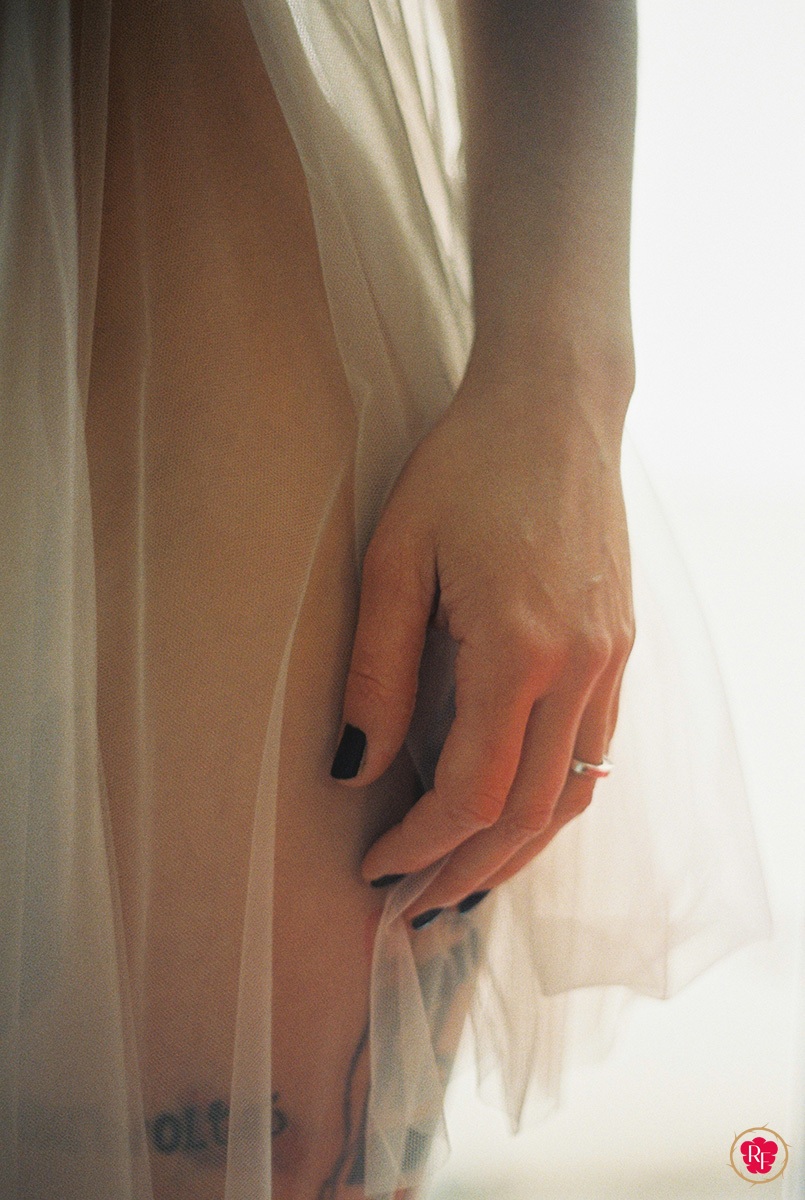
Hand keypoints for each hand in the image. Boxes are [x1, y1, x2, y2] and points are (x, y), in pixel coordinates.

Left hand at [331, 353, 634, 920]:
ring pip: (572, 795)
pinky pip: (592, 753)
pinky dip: (550, 800)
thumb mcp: (396, 559)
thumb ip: (377, 671)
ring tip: (462, 880)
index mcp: (520, 650)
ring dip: (515, 849)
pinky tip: (513, 810)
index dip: (421, 845)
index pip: (472, 792)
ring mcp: (611, 660)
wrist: (556, 406)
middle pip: (529, 813)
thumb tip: (356, 767)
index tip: (374, 868)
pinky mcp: (619, 647)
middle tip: (415, 907)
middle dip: (466, 870)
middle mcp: (580, 669)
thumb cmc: (466, 468)